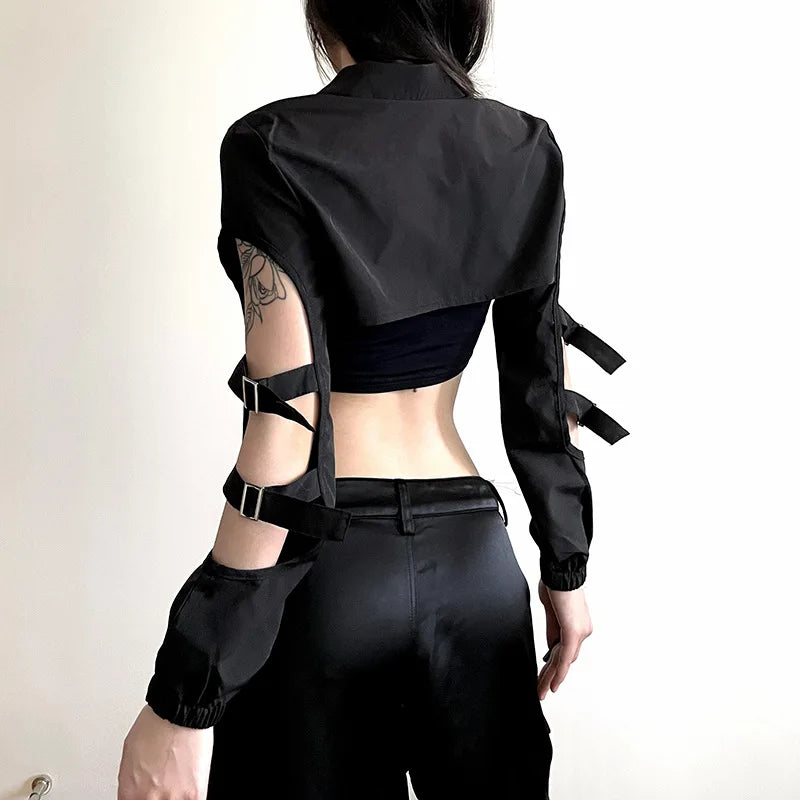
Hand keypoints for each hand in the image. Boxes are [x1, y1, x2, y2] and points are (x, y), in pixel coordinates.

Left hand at [118, 704, 213, 799]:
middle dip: (157, 795)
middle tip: (164, 783)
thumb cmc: (155, 724)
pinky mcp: (194, 794)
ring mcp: (173, 798)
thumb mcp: (129, 755)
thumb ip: (131, 781)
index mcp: (130, 792)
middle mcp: (149, 798)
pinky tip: (189, 787)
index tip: (147, 795)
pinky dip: (190, 796)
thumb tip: (136, 789)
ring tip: (177, 780)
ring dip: (173, 795)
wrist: (180, 710)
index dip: (141, 798)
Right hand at [536, 578, 592, 700]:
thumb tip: (550, 648)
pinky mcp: (573, 632)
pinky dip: (559, 672)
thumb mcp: (551, 610)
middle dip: (552, 675)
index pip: (565, 650)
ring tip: (541, 692)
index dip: (555, 664)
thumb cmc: (554, 583)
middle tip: (542, 691)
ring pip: (563, 661)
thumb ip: (552, 629)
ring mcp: (580, 632)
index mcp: (578, 624)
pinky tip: (553, 685)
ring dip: (550, 677)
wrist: (560, 570)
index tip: (546, 675)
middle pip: (565, 659)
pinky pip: (565, 657)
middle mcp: (583, 630)